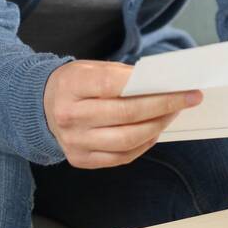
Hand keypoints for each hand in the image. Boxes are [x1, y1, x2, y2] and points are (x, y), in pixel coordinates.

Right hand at [43, 59, 201, 168]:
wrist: (41, 107)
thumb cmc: (74, 84)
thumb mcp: (92, 68)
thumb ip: (124, 76)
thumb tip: (162, 85)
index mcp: (71, 85)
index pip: (117, 86)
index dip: (152, 89)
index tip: (181, 88)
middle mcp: (69, 116)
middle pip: (126, 115)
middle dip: (163, 108)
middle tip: (186, 100)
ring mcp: (73, 141)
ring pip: (127, 140)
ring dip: (157, 127)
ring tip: (171, 114)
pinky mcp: (80, 159)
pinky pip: (121, 157)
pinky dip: (143, 144)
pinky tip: (154, 131)